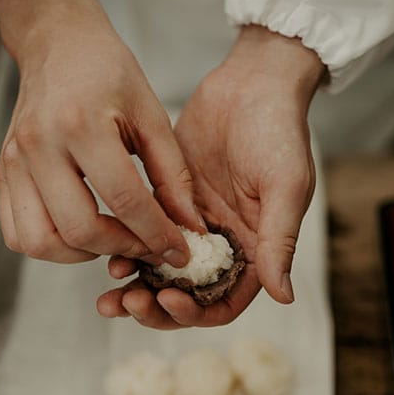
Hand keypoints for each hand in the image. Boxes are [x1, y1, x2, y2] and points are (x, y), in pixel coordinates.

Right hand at [0, 0, 203, 265]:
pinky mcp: (2, 172)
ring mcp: (14, 162)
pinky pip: (16, 233)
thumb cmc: (107, 72)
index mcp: (81, 124)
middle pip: (78, 229)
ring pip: (40, 242)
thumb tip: (188, 227)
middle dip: (121, 249)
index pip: (123, 200)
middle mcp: (39, 146)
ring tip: (109, 240)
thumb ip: (173, 175)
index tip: (177, 251)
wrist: (57, 44)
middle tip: (146, 247)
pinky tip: (78, 232)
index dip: (156, 234)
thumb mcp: (151, 114)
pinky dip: (49, 247)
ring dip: (80, 255)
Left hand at [97, 26, 323, 328]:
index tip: (168, 298)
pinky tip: (108, 253)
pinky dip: (126, 249)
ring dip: (134, 289)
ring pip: (158, 273)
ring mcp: (191, 226)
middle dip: (155, 308)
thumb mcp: (285, 187)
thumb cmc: (279, 130)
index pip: (220, 303)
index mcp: (252, 252)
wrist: (252, 82)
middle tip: (128, 303)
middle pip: (184, 297)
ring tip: (108, 296)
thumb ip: (278, 241)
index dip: (194, 312)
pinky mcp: (165, 201)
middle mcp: (220, 247)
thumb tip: (283, 296)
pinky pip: (141, 235)